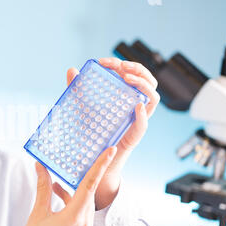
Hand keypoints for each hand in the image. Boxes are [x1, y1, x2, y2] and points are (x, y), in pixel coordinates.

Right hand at [0, 146, 116, 225]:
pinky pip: (82, 214)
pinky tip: (59, 198)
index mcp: (74, 218)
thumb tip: (40, 166)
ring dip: (74, 193)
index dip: (100, 166)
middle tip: (84, 160)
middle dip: (84, 177)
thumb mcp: (38, 212)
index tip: (110, 151)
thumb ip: (43, 187)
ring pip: (85, 204)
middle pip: (88, 194)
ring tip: (55, 186)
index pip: (90, 185)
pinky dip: (73, 204)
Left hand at [66, 58, 159, 209]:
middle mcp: (134, 108)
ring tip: (128, 77)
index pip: (133, 75)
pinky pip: (144, 125)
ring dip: (143, 84)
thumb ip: (78, 90)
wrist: (94, 164)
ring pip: (153, 98)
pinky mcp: (132, 137)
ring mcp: (136, 122)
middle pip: (149, 82)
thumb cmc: (92, 135)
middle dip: (137, 69)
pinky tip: (135, 105)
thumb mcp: (83, 108)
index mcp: (125, 99)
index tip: (103, 62)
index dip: (121, 64)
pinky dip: (142, 115)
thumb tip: (72, 70)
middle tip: (120, 65)